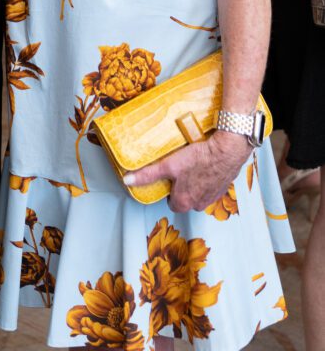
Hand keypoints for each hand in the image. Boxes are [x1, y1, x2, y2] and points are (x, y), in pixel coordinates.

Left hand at [123, 131, 249, 212]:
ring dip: (196, 183)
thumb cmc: (199, 158)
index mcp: (185, 202)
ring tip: (193, 166)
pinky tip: (206, 165)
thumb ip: (148, 174)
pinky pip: (212, 185)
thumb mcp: (169, 165)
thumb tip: (128, 180)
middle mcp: (199, 204)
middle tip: (180, 170)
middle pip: (186, 199)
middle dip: (182, 187)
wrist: (227, 150)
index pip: (171, 204)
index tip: (168, 179)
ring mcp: (213, 197)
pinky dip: (208, 178)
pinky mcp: (224, 187)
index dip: (168, 191)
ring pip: (199, 193)